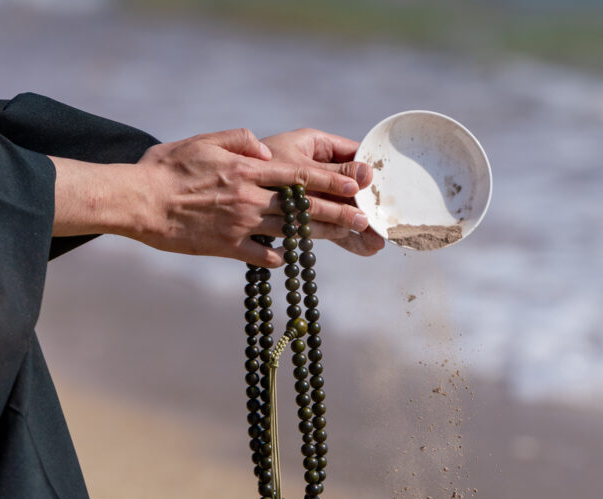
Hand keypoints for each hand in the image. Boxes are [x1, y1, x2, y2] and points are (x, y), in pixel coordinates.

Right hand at [51, 127, 374, 265]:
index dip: (332, 181)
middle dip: (338, 211)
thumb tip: (266, 149)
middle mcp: (249, 196)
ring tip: (346, 234)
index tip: (357, 186)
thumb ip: (239, 140)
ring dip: (320, 233)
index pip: (299, 175)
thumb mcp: (203, 141)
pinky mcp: (227, 246)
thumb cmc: (167, 168)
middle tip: (364, 218)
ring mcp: (240, 223)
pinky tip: (289, 255)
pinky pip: (262, 253)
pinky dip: (277, 254)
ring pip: (290, 229)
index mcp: (246, 169)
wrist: (137, 201)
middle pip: (303, 205)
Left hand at [260, 128, 385, 256]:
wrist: (211, 193)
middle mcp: (316, 170)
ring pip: (342, 209)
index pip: (353, 155)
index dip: (372, 171)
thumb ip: (331, 173)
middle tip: (386, 222)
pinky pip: (328, 227)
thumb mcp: (295, 166)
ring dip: (362, 227)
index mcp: (316, 146)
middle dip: (369, 207)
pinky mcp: (303, 215)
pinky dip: (346, 240)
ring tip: (379, 242)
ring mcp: (310, 193)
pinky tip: (365, 248)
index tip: (390, 186)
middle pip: (351, 188)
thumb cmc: (249, 167)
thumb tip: (367, 175)